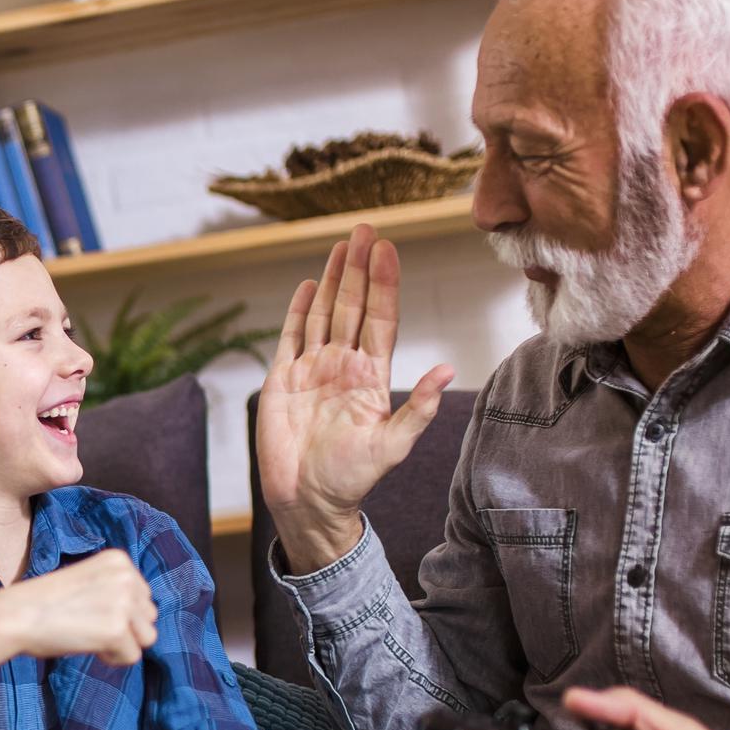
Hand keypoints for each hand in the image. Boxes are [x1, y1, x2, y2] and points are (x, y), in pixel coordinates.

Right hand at [0, 549, 158, 665]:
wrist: (16, 615)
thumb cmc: (46, 603)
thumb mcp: (88, 582)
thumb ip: (117, 591)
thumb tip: (144, 620)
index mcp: (119, 560)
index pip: (143, 596)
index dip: (119, 612)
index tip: (89, 610)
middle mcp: (127, 577)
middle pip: (150, 616)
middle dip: (125, 628)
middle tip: (88, 625)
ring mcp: (123, 602)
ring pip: (147, 637)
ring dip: (122, 644)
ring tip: (90, 635)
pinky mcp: (116, 629)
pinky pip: (132, 656)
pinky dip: (112, 658)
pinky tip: (87, 645)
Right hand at [257, 225, 456, 569]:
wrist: (308, 501)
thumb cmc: (351, 479)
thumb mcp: (392, 446)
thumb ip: (417, 408)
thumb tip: (446, 370)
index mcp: (371, 376)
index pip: (380, 319)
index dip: (383, 284)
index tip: (387, 249)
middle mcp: (344, 366)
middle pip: (352, 306)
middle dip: (358, 268)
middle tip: (364, 229)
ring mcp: (313, 370)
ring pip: (323, 314)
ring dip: (331, 279)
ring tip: (341, 244)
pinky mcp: (283, 380)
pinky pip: (291, 336)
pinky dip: (298, 310)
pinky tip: (306, 285)